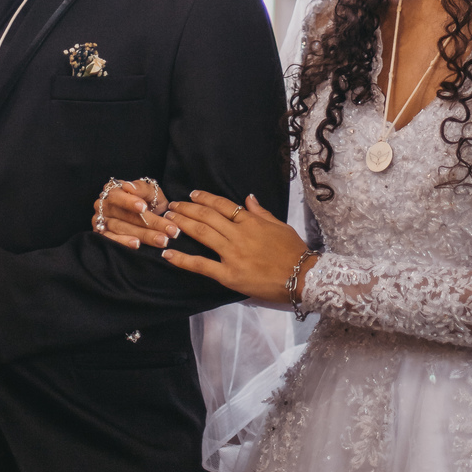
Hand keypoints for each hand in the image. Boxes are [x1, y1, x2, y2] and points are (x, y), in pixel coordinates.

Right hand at [91, 178, 180, 250]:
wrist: (150, 216)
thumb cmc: (149, 202)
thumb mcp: (151, 192)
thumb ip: (142, 189)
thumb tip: (129, 187)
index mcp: (114, 190)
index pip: (118, 195)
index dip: (130, 202)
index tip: (144, 207)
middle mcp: (104, 205)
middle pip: (124, 215)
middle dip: (148, 222)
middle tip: (169, 230)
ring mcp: (102, 221)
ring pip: (121, 228)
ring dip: (143, 235)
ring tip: (162, 240)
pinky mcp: (103, 236)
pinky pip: (112, 240)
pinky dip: (124, 242)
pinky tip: (137, 244)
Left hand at [160, 191, 315, 304]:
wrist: (303, 276)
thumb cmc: (294, 251)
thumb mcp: (280, 226)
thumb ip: (261, 212)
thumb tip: (248, 198)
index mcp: (251, 222)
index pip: (223, 205)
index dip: (205, 198)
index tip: (192, 194)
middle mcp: (239, 235)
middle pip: (207, 217)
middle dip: (187, 209)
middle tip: (172, 205)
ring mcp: (232, 254)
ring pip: (202, 234)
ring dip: (182, 224)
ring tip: (168, 219)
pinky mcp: (229, 275)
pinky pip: (201, 265)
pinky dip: (183, 259)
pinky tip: (168, 254)